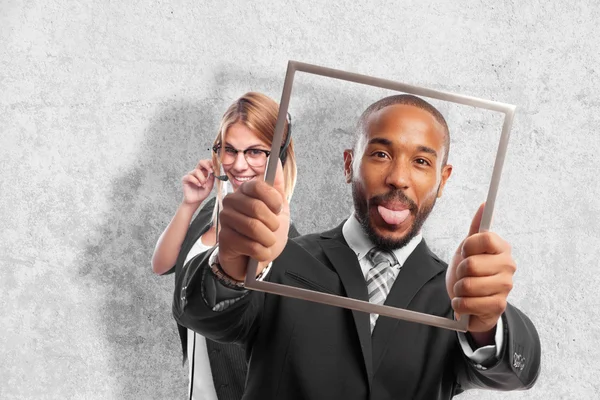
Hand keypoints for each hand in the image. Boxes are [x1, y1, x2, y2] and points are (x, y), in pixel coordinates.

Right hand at [182, 159, 214, 205]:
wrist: (195, 201)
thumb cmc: (202, 193)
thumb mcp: (210, 186)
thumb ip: (212, 179)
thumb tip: (214, 171)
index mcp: (204, 172)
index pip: (207, 163)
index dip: (211, 163)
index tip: (215, 167)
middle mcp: (197, 172)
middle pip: (201, 162)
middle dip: (207, 165)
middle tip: (211, 171)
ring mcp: (191, 175)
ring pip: (197, 171)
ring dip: (202, 179)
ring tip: (203, 185)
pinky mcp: (185, 179)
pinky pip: (190, 177)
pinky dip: (196, 181)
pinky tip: (198, 185)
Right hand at [217, 159, 289, 280]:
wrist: (255, 258)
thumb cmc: (265, 231)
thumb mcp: (278, 209)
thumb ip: (278, 187)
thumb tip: (278, 164)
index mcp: (244, 191)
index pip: (257, 185)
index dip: (273, 198)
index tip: (278, 209)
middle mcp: (231, 201)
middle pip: (256, 207)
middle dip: (272, 223)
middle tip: (273, 230)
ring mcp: (225, 219)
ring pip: (254, 227)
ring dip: (268, 239)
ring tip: (267, 242)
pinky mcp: (224, 238)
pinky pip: (250, 245)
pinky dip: (262, 252)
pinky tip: (259, 252)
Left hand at [446, 203, 515, 339]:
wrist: (471, 302)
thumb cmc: (470, 273)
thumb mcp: (469, 249)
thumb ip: (476, 228)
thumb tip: (484, 205)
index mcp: (502, 248)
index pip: (484, 238)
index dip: (468, 246)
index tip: (466, 253)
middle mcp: (508, 266)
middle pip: (471, 264)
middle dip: (459, 271)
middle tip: (464, 275)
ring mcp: (506, 287)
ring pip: (468, 285)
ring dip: (458, 289)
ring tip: (465, 290)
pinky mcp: (499, 306)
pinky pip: (468, 303)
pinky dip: (460, 304)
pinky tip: (466, 303)